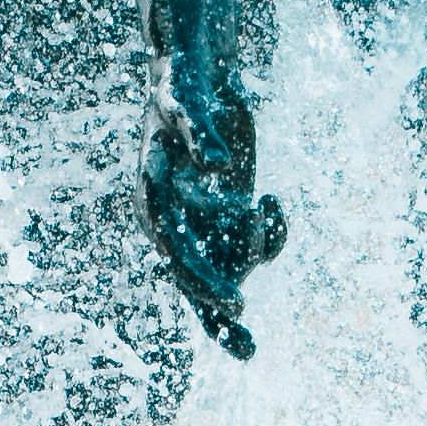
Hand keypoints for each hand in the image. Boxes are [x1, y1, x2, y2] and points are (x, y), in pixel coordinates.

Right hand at [144, 80, 285, 359]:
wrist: (197, 73)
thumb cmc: (183, 83)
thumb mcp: (187, 100)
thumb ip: (202, 133)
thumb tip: (223, 169)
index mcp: (154, 199)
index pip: (177, 254)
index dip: (205, 281)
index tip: (236, 302)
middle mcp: (176, 219)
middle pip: (194, 281)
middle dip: (220, 317)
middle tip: (249, 352)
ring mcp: (203, 219)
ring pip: (231, 264)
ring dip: (256, 251)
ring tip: (267, 208)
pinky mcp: (227, 212)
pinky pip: (253, 241)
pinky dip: (270, 230)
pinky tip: (272, 202)